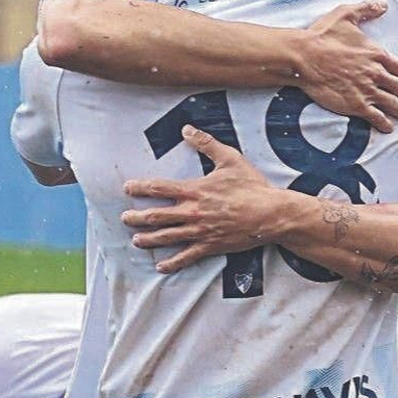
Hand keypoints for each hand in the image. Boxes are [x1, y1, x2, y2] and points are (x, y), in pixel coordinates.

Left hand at [122, 126, 286, 272]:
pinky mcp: (210, 246)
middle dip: (136, 218)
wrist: (272, 214)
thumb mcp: (230, 159)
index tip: (127, 188)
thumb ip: (206, 144)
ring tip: (135, 240)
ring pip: (166, 237)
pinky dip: (172, 263)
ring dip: (148, 240)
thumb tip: (187, 130)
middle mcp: (192, 212)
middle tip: (124, 219)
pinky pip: (186, 257)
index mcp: (194, 190)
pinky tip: (161, 267)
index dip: (139, 188)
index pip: (158, 188)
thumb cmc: (252, 187)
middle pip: (155, 216)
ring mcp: (199, 231)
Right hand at [296, 0, 397, 132]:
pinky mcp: (355, 104)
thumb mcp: (345, 15)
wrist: (303, 57)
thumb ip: (366, 9)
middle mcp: (376, 73)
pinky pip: (376, 116)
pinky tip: (388, 127)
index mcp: (376, 54)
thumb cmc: (321, 36)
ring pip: (393, 104)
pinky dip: (384, 123)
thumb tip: (383, 5)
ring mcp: (367, 90)